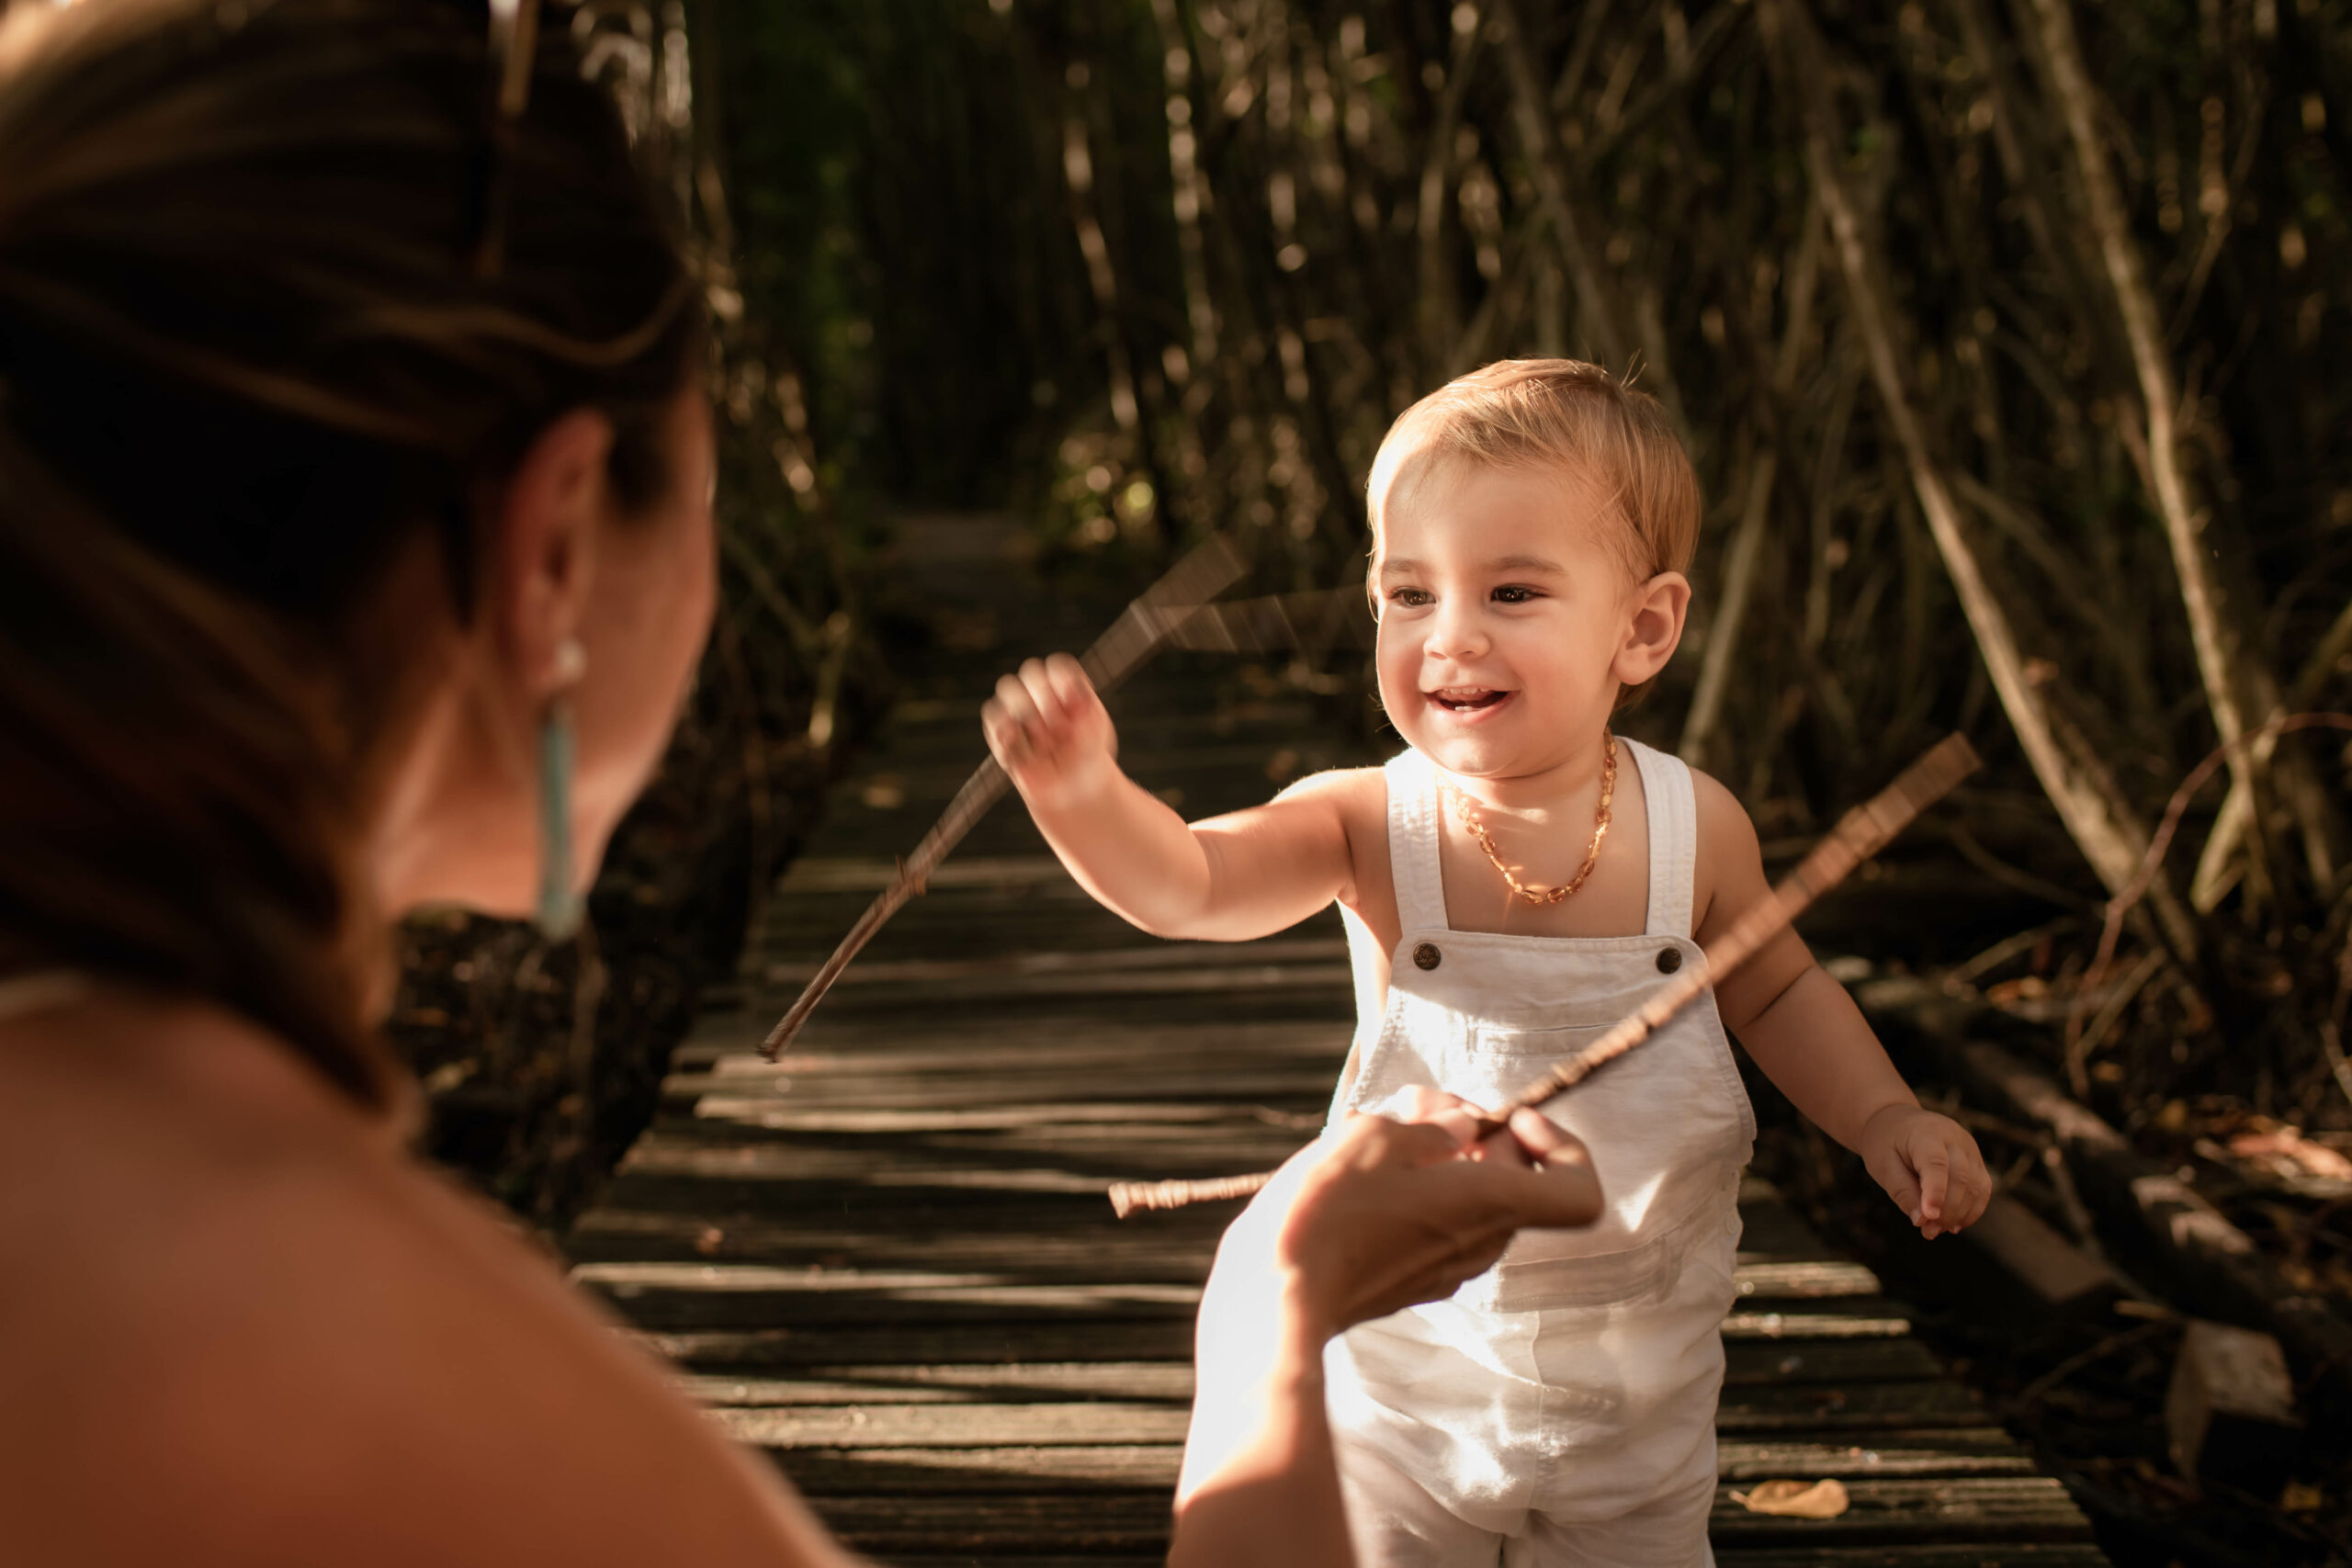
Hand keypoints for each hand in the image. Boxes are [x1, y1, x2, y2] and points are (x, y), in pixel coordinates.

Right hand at [981, 653, 1118, 811]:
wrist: (1072, 789)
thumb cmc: (1087, 757)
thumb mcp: (1097, 733)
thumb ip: (1088, 710)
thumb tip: (1073, 685)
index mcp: (1068, 687)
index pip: (1058, 666)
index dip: (1064, 682)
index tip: (1075, 705)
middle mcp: (1042, 693)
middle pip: (1031, 670)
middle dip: (1046, 699)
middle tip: (1060, 730)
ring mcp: (1018, 709)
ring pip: (1008, 687)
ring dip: (1026, 715)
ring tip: (1045, 744)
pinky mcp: (1000, 730)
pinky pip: (994, 717)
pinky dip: (1008, 734)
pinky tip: (1028, 755)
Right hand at [1177, 1101, 1599, 1506]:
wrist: (1274, 1298)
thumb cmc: (1326, 1212)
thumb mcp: (1373, 1135)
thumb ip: (1430, 1124)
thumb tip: (1459, 1125)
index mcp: (1488, 1205)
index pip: (1578, 1193)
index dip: (1561, 1146)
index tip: (1507, 1118)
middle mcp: (1479, 1244)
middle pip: (1516, 1181)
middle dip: (1480, 1131)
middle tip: (1422, 1102)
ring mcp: (1446, 1269)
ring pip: (1476, 1201)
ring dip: (1447, 1158)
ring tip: (1388, 1126)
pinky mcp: (1410, 1280)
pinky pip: (1441, 1226)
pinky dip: (1422, 1190)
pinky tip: (1368, 1170)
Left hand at [1860, 1104, 1989, 1238]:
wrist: (1897, 1120)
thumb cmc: (1886, 1143)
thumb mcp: (1883, 1165)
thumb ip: (1902, 1192)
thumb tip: (1922, 1221)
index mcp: (1926, 1132)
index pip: (1936, 1164)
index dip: (1935, 1193)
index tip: (1929, 1218)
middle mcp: (1954, 1137)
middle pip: (1960, 1178)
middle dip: (1947, 1211)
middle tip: (1928, 1232)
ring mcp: (1969, 1147)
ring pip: (1976, 1186)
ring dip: (1959, 1214)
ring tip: (1935, 1231)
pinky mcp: (1976, 1160)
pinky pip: (1982, 1189)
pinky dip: (1971, 1210)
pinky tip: (1954, 1225)